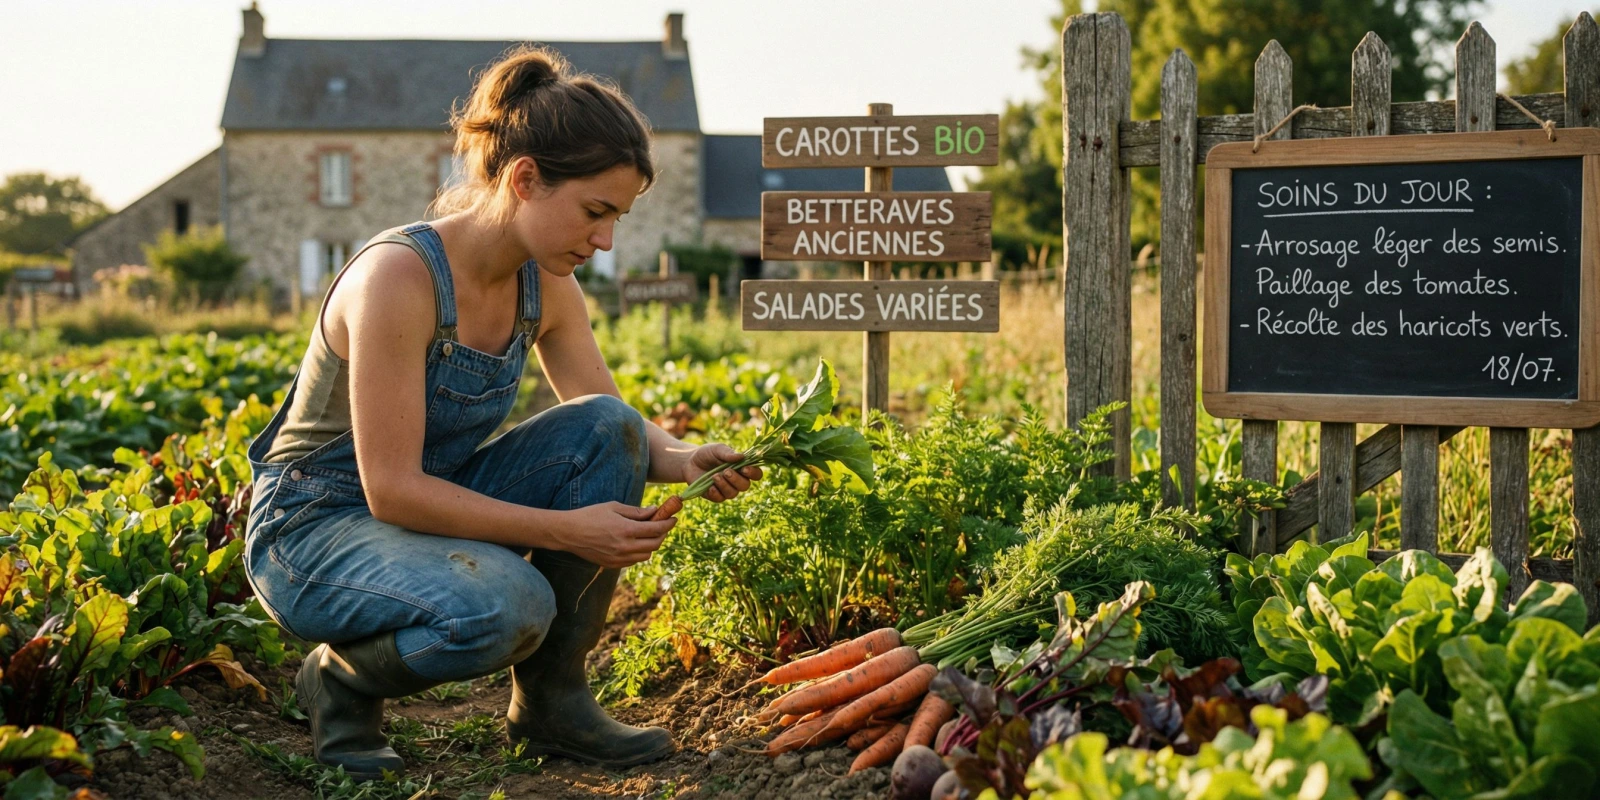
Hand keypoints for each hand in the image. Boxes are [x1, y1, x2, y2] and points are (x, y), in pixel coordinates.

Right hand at [558, 502, 676, 567]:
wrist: (569, 533)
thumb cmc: (590, 515)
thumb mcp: (614, 507)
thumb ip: (636, 511)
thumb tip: (655, 511)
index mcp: (626, 530)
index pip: (656, 529)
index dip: (668, 523)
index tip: (673, 518)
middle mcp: (625, 547)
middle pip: (655, 544)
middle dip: (663, 534)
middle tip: (663, 525)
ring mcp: (619, 558)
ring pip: (646, 555)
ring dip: (652, 544)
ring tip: (649, 533)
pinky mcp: (613, 565)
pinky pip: (634, 561)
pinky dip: (640, 552)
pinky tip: (635, 543)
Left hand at [681, 443, 763, 502]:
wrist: (690, 462)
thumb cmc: (707, 454)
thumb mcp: (717, 449)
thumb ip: (728, 453)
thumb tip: (741, 456)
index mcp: (742, 468)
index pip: (756, 474)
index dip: (753, 473)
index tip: (745, 468)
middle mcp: (737, 480)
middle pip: (745, 486)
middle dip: (736, 479)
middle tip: (725, 471)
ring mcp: (726, 489)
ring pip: (733, 494)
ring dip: (725, 485)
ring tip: (714, 476)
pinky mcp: (715, 496)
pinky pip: (720, 499)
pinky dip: (715, 493)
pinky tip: (709, 486)